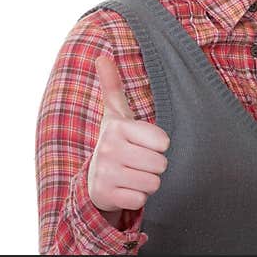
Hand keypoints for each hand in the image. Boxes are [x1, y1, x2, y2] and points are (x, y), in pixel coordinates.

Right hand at [87, 56, 169, 224]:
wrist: (93, 178)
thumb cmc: (115, 142)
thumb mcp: (115, 114)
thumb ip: (112, 86)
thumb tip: (102, 56)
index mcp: (117, 127)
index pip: (163, 141)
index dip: (158, 145)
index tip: (142, 144)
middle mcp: (109, 149)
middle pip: (161, 164)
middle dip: (155, 166)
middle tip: (138, 162)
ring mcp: (105, 174)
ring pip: (153, 183)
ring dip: (147, 182)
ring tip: (132, 175)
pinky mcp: (106, 196)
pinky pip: (141, 200)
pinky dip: (138, 198)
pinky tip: (126, 189)